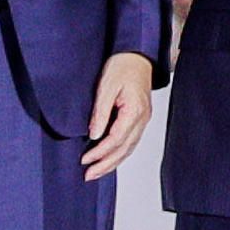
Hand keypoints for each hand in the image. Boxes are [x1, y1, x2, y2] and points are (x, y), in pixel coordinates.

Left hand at [78, 51, 155, 178]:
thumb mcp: (106, 86)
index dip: (100, 152)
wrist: (137, 55)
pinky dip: (119, 153)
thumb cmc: (123, 65)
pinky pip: (130, 141)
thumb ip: (101, 112)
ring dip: (112, 162)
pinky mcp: (140, 119)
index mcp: (135, 111)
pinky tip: (109, 158)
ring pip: (129, 148)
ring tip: (96, 172)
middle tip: (89, 175)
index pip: (116, 139)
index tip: (85, 160)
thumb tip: (94, 135)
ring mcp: (143, 120)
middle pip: (124, 149)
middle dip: (106, 164)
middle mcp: (142, 119)